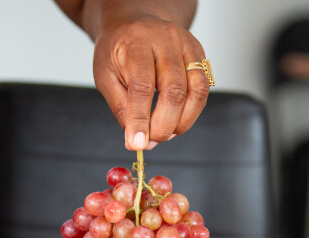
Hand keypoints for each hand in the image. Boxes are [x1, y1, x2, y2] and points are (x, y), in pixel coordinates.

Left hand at [94, 14, 208, 149]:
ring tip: (165, 134)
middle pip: (174, 90)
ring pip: (196, 91)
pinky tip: (176, 120)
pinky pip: (203, 90)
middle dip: (163, 125)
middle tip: (151, 142)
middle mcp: (167, 39)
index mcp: (137, 42)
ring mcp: (187, 46)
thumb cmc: (119, 49)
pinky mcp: (200, 55)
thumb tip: (135, 140)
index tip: (137, 143)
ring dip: (182, 122)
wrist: (136, 22)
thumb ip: (121, 108)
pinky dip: (191, 112)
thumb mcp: (106, 75)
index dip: (141, 118)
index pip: (143, 85)